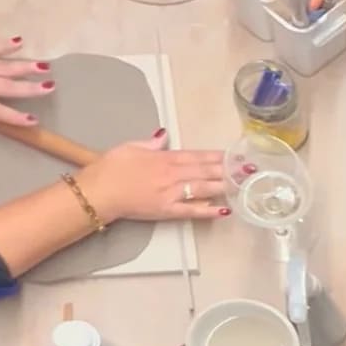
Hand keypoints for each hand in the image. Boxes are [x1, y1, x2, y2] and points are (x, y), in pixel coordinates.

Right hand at [81, 132, 228, 222]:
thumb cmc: (109, 168)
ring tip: (241, 186)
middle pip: (205, 170)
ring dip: (223, 186)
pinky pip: (190, 210)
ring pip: (202, 188)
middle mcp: (171, 174)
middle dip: (228, 170)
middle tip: (248, 170)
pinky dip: (207, 211)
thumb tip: (162, 134)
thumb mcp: (129, 146)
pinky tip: (222, 211)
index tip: (234, 155)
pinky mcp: (165, 210)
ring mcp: (170, 193)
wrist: (98, 191)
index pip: (196, 155)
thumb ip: (150, 142)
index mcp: (164, 157)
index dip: (217, 156)